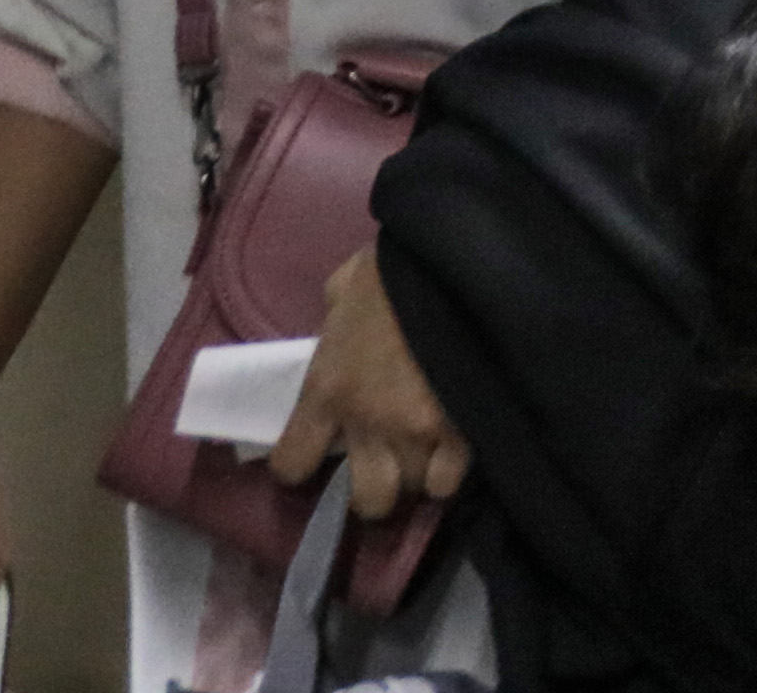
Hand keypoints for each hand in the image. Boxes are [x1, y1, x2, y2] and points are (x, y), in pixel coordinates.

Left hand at [267, 250, 465, 525]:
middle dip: (377, 489)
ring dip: (419, 473)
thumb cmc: (393, 267)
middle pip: (367, 500)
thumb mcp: (343, 289)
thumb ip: (332, 324)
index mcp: (326, 389)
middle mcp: (367, 423)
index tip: (314, 453)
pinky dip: (452, 468)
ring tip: (428, 451)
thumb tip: (335, 331)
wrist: (453, 257)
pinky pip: (450, 479)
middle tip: (387, 465)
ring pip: (414, 489)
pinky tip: (458, 444)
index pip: (292, 464)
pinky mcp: (463, 427)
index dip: (299, 465)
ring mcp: (418, 429)